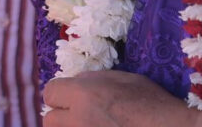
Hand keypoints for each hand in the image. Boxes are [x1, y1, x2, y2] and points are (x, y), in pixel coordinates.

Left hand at [42, 70, 189, 126]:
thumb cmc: (152, 103)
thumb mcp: (125, 79)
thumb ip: (94, 79)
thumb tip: (76, 82)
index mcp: (84, 94)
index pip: (50, 92)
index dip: (60, 93)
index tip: (71, 97)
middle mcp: (76, 119)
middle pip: (49, 119)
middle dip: (61, 115)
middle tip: (80, 115)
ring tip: (91, 124)